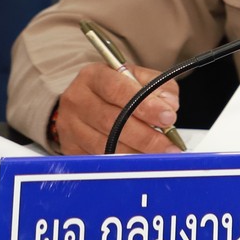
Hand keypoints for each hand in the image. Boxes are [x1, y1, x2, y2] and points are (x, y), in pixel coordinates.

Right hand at [53, 63, 180, 154]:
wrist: (86, 101)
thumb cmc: (117, 89)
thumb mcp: (139, 77)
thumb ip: (159, 87)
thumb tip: (169, 107)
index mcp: (94, 76)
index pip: (118, 90)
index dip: (145, 106)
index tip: (168, 117)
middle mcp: (77, 99)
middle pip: (112, 121)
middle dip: (146, 135)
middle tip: (169, 144)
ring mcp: (70, 125)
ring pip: (105, 144)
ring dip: (137, 152)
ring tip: (160, 155)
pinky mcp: (71, 147)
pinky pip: (99, 158)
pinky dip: (123, 163)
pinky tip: (141, 162)